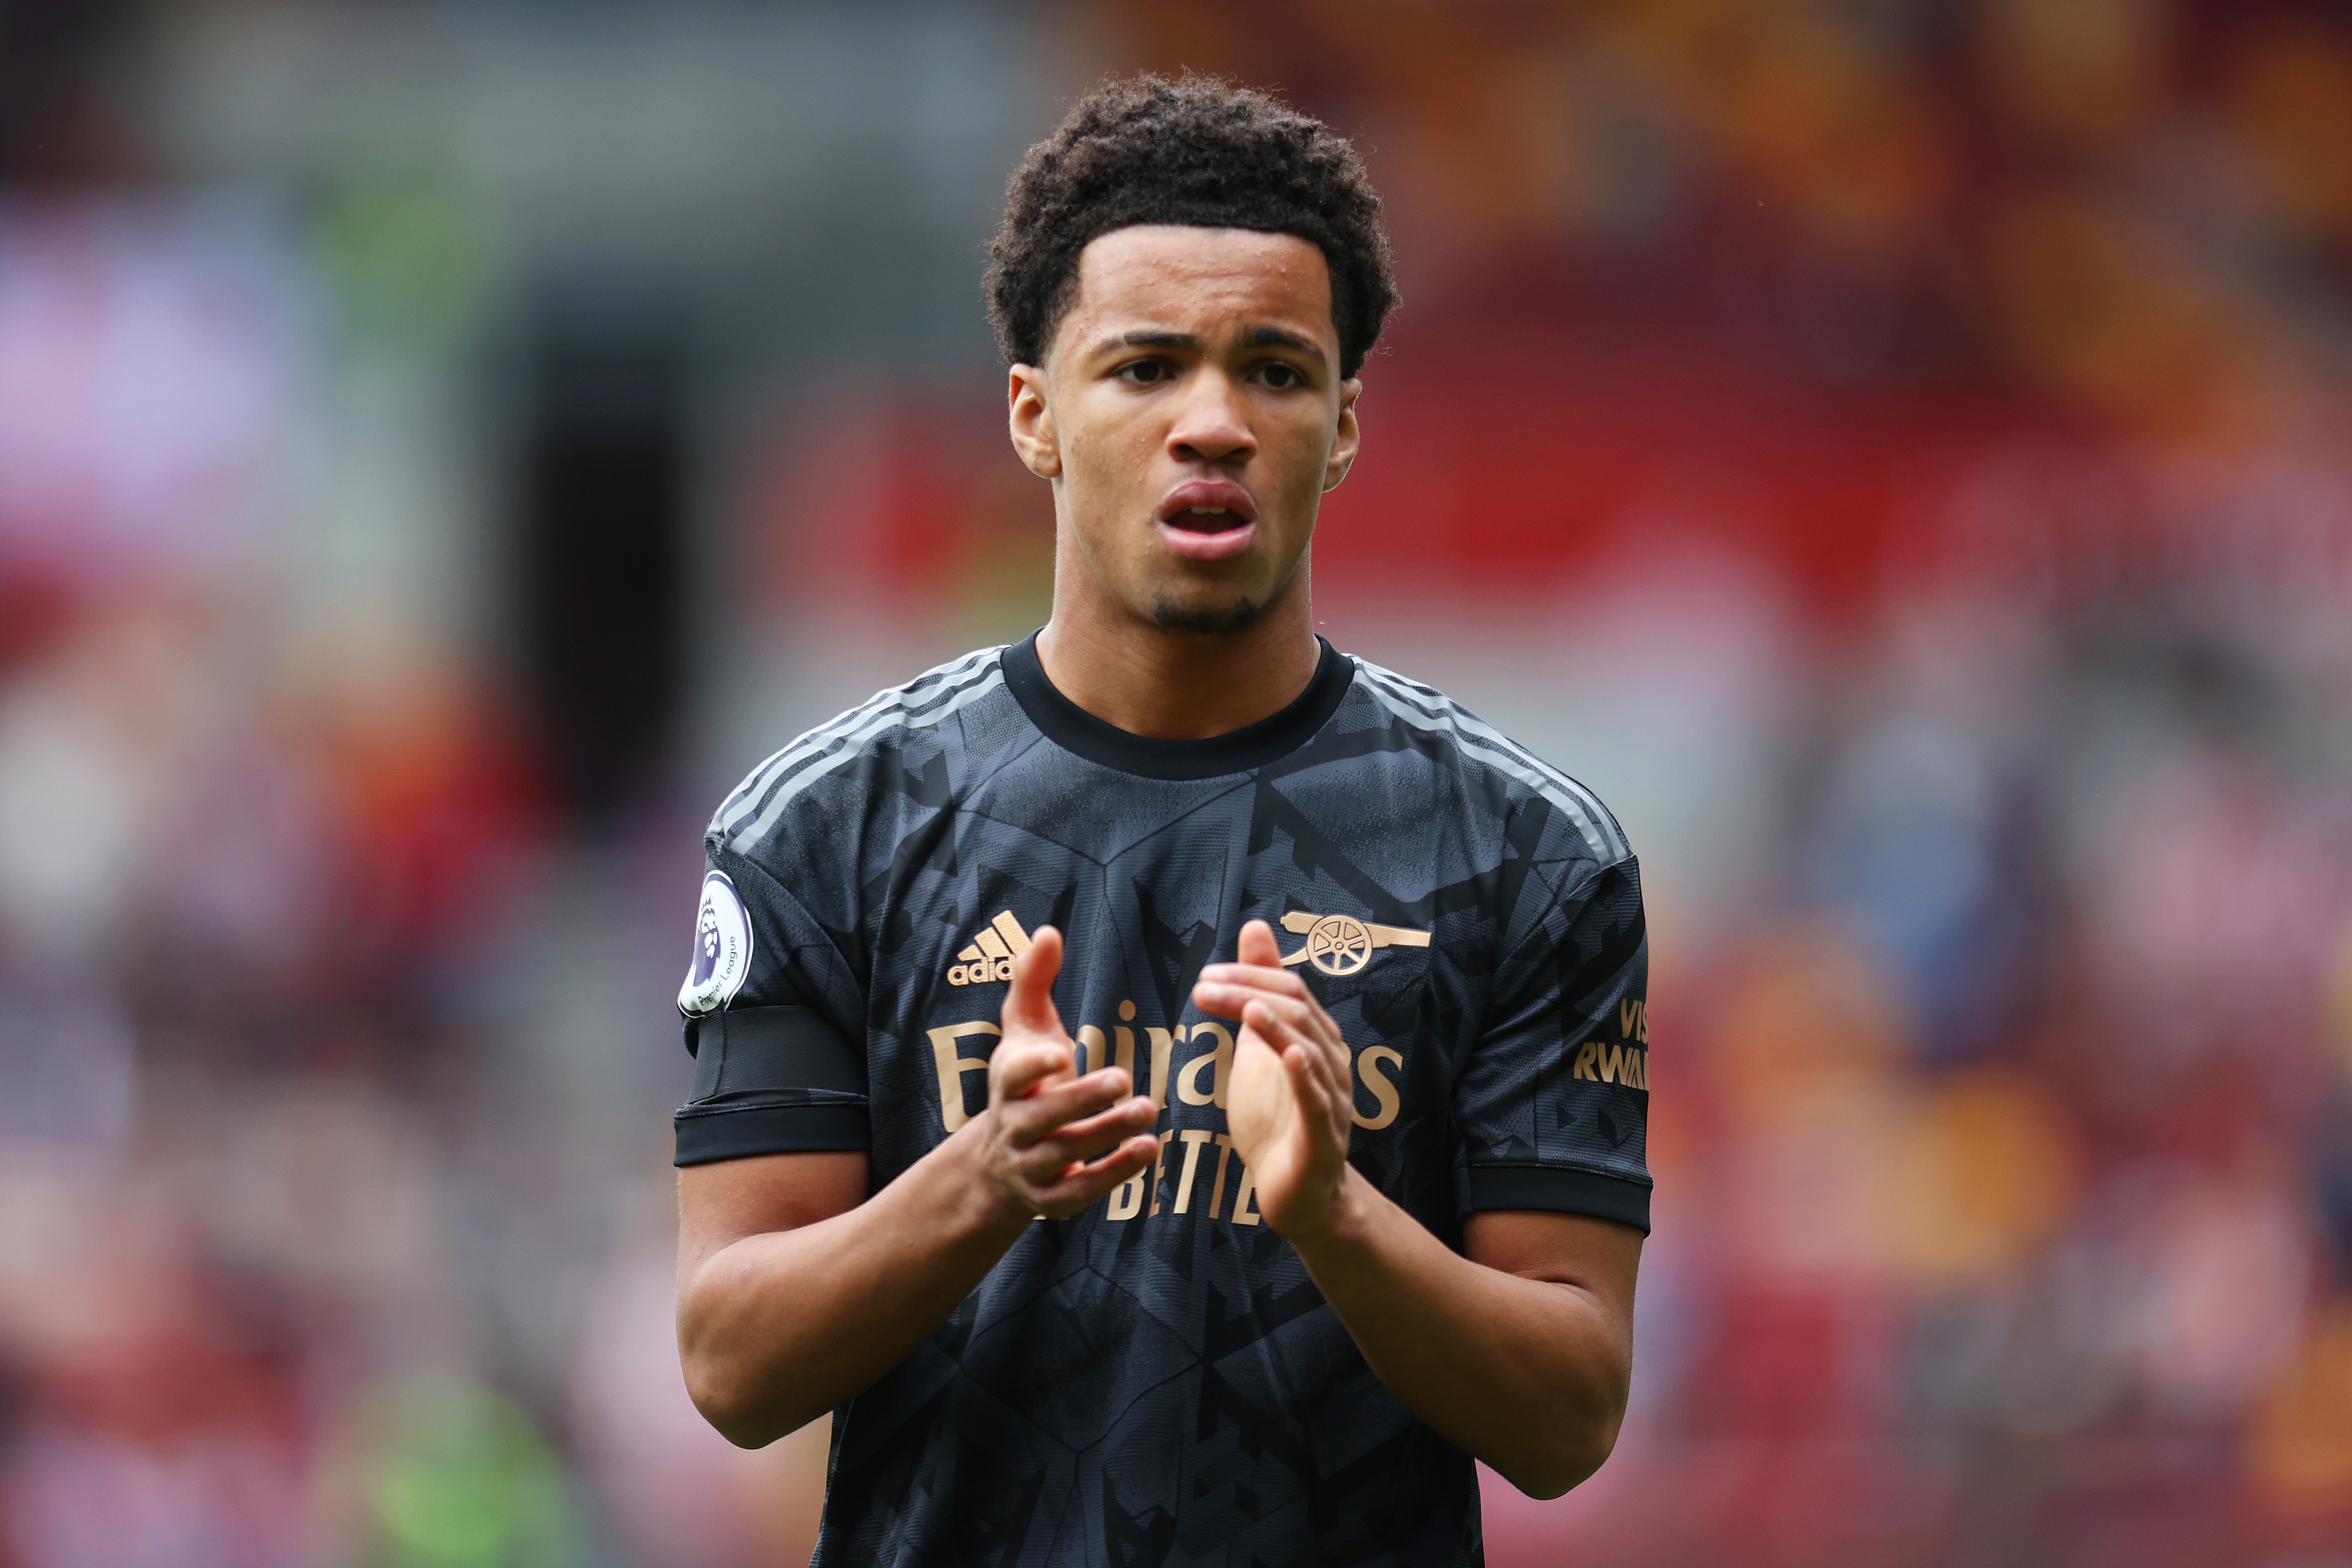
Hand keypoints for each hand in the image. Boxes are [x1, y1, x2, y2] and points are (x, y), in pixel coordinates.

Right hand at [973, 926, 1158, 1220]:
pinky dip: (1115, 1173)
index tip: (1060, 1053)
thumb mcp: (1025, 1029)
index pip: (1013, 1076)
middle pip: (1044, 1117)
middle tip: (1123, 1078)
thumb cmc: (1025, 1078)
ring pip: (1067, 1153)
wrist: (998, 1162)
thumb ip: (1033, 981)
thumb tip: (1047, 931)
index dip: (1033, 1066)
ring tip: (1148, 1111)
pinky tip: (1150, 1150)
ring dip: (1108, 1133)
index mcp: (1006, 1083)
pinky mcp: (1053, 1199)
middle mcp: (1013, 1127)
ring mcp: (1030, 1166)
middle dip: (1081, 1099)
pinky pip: (1082, 1190)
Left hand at [1192, 920, 1357, 1238]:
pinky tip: (1290, 1056)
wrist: (1298, 1194)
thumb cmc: (1277, 1119)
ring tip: (1247, 1007)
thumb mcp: (1259, 1046)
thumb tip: (1254, 929)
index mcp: (1314, 1039)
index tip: (1205, 975)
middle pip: (1298, 1013)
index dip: (1249, 976)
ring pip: (1311, 1051)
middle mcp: (1330, 1063)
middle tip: (1203, 988)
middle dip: (1250, 993)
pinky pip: (1319, 1103)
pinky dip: (1305, 1077)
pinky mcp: (1323, 1139)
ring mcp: (1331, 1100)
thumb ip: (1258, 991)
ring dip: (1277, 1027)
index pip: (1289, 991)